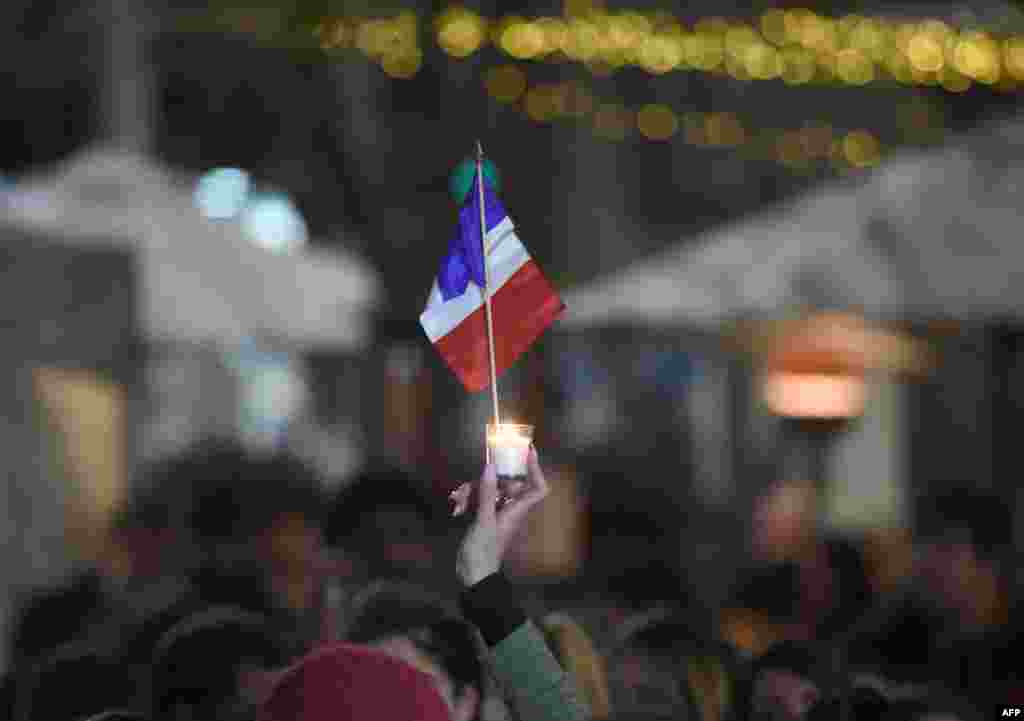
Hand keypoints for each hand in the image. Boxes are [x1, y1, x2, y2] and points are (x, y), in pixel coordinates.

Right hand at [451, 447, 548, 586]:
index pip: (538, 488)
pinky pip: (478, 499)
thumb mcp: (483, 520)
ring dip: (471, 491)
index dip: (536, 469)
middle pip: (504, 483)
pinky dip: (467, 500)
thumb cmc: (483, 550)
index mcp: (517, 510)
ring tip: (457, 500)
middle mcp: (509, 508)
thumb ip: (487, 492)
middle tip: (467, 487)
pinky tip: (456, 507)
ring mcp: (496, 512)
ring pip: (488, 489)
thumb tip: (491, 466)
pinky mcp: (483, 516)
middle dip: (484, 481)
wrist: (472, 575)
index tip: (528, 451)